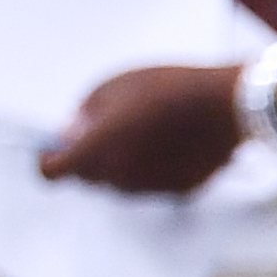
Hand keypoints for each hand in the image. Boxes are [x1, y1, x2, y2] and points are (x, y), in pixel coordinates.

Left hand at [39, 60, 246, 195]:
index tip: (53, 149)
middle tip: (104, 130)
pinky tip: (170, 142)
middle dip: (88, 158)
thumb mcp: (113, 85)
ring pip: (121, 183)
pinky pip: (153, 184)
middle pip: (88, 178)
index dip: (49, 160)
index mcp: (95, 152)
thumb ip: (84, 113)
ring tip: (143, 130)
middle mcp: (118, 179)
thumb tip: (69, 133)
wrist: (227, 105)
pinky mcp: (178, 191)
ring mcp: (149, 189)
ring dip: (121, 163)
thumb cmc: (167, 88)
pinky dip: (152, 168)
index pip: (52, 173)